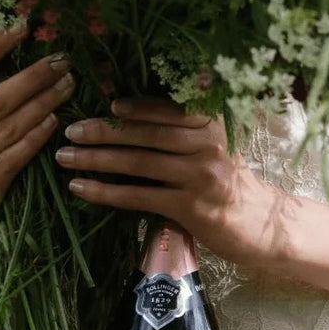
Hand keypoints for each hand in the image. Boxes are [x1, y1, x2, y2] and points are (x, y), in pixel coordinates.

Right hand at [0, 28, 74, 297]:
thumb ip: (6, 120)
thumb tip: (44, 84)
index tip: (23, 25)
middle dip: (33, 75)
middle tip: (65, 59)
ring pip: (7, 124)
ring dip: (42, 102)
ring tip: (70, 85)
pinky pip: (10, 158)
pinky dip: (32, 139)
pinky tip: (54, 125)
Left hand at [55, 98, 283, 267]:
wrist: (262, 223)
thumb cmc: (231, 183)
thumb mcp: (217, 146)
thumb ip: (187, 128)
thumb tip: (137, 112)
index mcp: (213, 124)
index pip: (166, 110)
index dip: (134, 108)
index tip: (106, 106)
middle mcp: (207, 145)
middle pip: (146, 135)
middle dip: (104, 132)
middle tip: (70, 131)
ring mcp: (199, 177)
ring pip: (139, 164)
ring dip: (97, 160)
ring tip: (66, 159)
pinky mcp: (190, 208)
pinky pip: (140, 197)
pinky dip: (107, 192)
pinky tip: (82, 189)